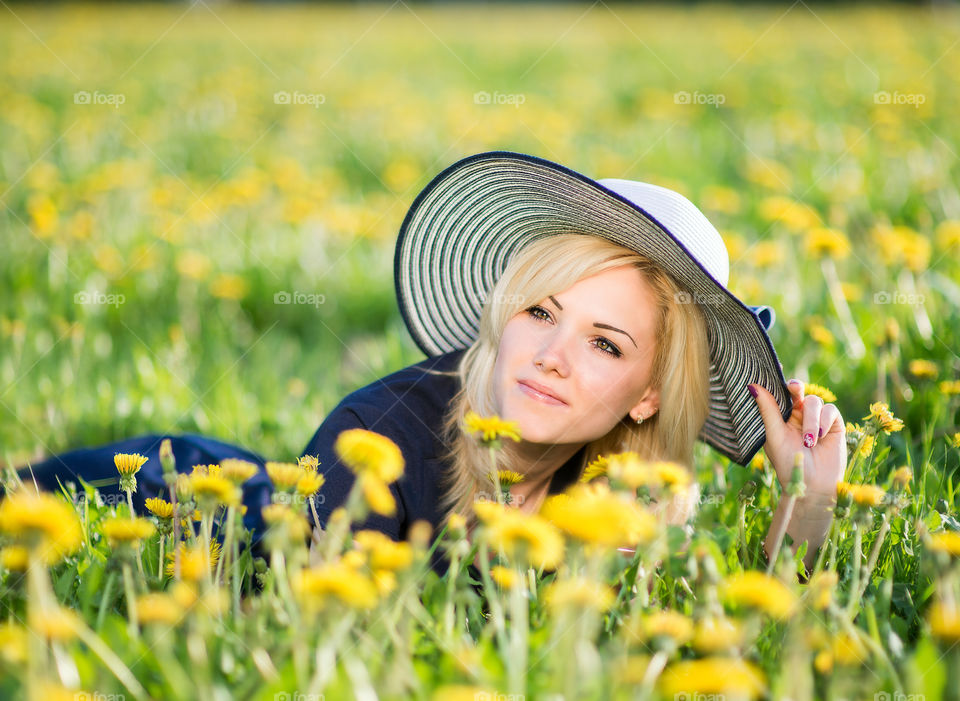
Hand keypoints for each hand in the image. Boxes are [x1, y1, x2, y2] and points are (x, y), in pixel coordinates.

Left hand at [749, 379, 845, 500]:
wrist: (812, 485)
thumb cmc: (788, 463)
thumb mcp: (774, 435)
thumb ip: (768, 410)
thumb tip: (753, 386)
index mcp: (780, 416)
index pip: (779, 393)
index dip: (778, 382)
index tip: (776, 371)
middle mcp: (798, 415)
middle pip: (798, 391)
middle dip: (796, 388)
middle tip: (794, 389)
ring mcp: (816, 419)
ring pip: (814, 401)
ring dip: (811, 420)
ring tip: (809, 441)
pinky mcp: (834, 424)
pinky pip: (830, 410)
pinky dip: (824, 421)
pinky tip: (820, 437)